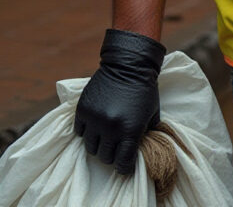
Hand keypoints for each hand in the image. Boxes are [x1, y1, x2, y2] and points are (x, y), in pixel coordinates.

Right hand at [74, 29, 164, 174]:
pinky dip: (87, 131)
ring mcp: (95, 120)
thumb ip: (147, 134)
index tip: (124, 166)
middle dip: (111, 155)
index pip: (123, 162)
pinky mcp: (82, 111)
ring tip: (104, 137)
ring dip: (98, 145)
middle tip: (115, 148)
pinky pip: (79, 132)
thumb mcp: (152, 114)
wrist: (128, 66)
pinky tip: (95, 124)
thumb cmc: (145, 91)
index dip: (124, 167)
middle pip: (105, 157)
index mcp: (131, 130)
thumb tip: (140, 152)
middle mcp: (111, 128)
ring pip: (90, 148)